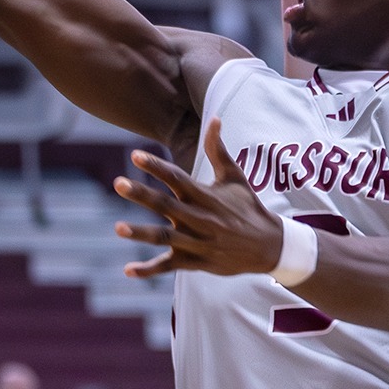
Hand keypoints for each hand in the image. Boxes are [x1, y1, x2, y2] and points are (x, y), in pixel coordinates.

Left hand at [114, 119, 283, 277]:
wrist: (270, 245)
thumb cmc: (248, 206)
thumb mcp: (235, 176)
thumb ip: (218, 149)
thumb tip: (214, 118)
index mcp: (205, 196)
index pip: (177, 178)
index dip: (156, 166)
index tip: (135, 155)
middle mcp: (199, 218)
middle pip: (166, 205)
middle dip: (142, 195)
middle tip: (118, 183)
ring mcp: (197, 242)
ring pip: (165, 238)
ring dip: (141, 233)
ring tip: (118, 227)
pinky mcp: (197, 262)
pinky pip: (170, 266)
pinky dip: (149, 269)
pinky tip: (128, 269)